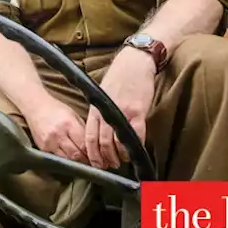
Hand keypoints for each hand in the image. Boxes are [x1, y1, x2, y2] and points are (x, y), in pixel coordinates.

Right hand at [25, 96, 88, 163]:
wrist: (35, 107)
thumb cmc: (56, 109)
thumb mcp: (74, 115)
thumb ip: (83, 130)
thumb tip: (94, 145)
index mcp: (69, 124)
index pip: (84, 144)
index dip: (92, 153)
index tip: (97, 156)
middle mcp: (58, 134)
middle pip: (76, 154)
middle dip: (85, 160)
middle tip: (92, 162)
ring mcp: (49, 143)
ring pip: (67, 159)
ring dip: (75, 162)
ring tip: (81, 161)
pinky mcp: (42, 148)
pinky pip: (57, 159)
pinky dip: (65, 160)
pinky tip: (69, 158)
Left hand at [85, 48, 154, 169]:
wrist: (135, 62)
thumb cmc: (119, 77)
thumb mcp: (102, 94)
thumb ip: (99, 112)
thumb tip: (98, 133)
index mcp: (96, 108)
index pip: (89, 136)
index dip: (92, 153)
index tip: (95, 163)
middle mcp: (107, 112)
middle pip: (102, 143)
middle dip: (105, 159)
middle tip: (110, 165)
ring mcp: (123, 113)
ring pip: (117, 143)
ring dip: (119, 156)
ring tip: (121, 161)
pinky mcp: (138, 112)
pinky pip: (136, 135)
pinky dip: (134, 147)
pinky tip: (134, 153)